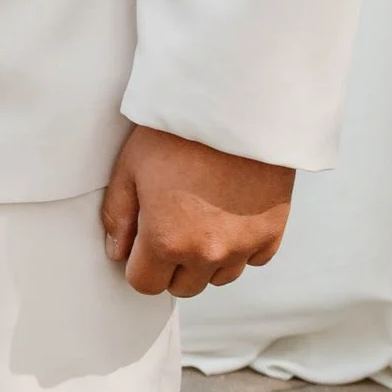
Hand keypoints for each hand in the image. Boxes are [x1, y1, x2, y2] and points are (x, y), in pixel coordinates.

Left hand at [103, 126, 293, 297]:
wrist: (235, 105)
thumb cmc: (178, 132)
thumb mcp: (130, 167)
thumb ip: (119, 216)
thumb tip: (118, 251)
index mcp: (166, 241)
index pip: (145, 284)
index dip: (140, 263)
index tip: (144, 240)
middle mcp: (207, 253)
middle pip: (183, 286)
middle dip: (172, 264)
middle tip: (173, 224)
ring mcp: (243, 245)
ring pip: (219, 276)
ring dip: (208, 259)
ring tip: (203, 217)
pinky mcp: (273, 232)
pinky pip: (253, 259)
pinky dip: (242, 246)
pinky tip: (232, 214)